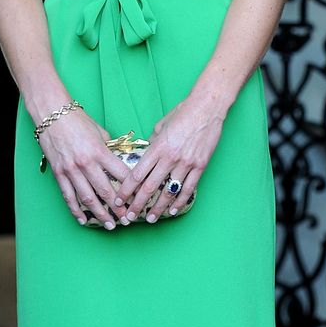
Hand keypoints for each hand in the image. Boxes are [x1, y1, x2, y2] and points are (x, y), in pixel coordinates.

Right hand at [40, 109, 131, 229]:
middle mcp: (86, 164)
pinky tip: (83, 220)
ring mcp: (71, 170)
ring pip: (88, 198)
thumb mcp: (99, 132)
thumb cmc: (78, 121)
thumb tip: (118, 159)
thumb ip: (109, 148)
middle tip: (127, 219)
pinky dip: (76, 211)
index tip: (139, 197)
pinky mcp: (59, 174)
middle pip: (105, 191)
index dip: (131, 188)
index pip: (120, 174)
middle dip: (118, 208)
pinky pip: (69, 197)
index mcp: (100, 151)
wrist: (52, 116)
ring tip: (110, 224)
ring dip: (100, 214)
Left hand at [114, 95, 225, 223]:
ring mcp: (186, 163)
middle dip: (137, 205)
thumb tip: (146, 154)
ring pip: (168, 192)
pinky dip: (179, 202)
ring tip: (150, 219)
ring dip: (157, 208)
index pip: (137, 174)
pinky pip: (188, 189)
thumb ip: (153, 143)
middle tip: (129, 217)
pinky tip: (173, 210)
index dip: (126, 190)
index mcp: (157, 147)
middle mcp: (170, 157)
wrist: (207, 107)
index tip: (119, 201)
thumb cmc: (183, 112)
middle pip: (149, 187)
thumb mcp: (161, 126)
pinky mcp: (200, 166)